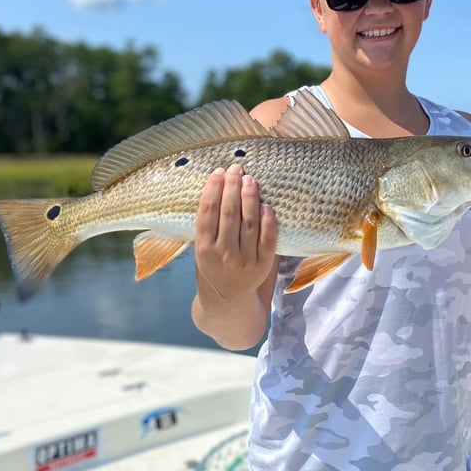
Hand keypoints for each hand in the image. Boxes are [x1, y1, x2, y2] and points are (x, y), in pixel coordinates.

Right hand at [194, 163, 277, 305]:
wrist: (227, 302)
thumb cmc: (212, 269)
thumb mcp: (201, 251)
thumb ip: (209, 227)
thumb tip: (221, 189)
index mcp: (204, 249)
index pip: (208, 212)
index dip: (213, 189)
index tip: (218, 172)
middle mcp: (223, 255)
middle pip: (229, 213)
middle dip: (232, 187)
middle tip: (236, 169)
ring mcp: (244, 261)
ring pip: (249, 223)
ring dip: (250, 197)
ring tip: (250, 180)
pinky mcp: (262, 265)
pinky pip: (268, 239)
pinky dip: (268, 220)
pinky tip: (267, 205)